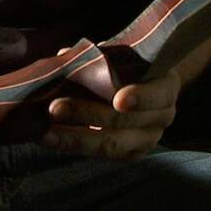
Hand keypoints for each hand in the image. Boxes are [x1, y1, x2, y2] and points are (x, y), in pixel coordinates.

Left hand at [37, 47, 179, 159]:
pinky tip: (51, 140)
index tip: (118, 99)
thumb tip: (65, 56)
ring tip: (44, 132)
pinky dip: (74, 146)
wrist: (143, 87)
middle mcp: (162, 117)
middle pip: (125, 122)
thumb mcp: (121, 55)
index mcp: (166, 87)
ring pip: (110, 144)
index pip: (157, 94)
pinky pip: (101, 154)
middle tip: (54, 108)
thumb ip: (99, 56)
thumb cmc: (129, 64)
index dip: (140, 97)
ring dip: (74, 138)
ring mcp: (147, 140)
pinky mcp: (130, 155)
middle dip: (87, 115)